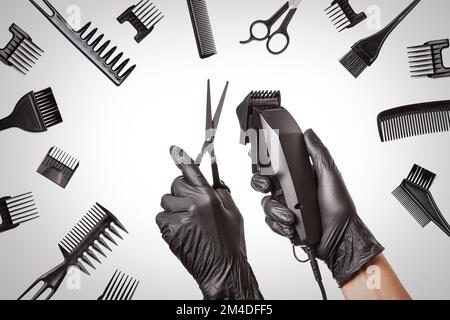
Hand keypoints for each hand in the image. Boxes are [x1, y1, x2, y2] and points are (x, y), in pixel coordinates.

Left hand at [156, 146, 262, 299]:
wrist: (222, 269)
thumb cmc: (229, 245)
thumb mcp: (234, 213)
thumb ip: (221, 194)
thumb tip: (212, 184)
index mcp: (208, 197)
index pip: (191, 171)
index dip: (182, 159)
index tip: (174, 150)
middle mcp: (191, 205)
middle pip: (175, 184)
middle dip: (183, 190)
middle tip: (192, 202)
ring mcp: (178, 218)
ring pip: (166, 201)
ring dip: (175, 206)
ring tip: (188, 219)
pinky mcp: (168, 231)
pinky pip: (161, 217)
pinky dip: (169, 220)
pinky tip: (182, 228)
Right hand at [251, 129, 383, 285]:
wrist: (340, 237)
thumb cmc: (339, 207)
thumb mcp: (330, 175)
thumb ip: (317, 153)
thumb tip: (308, 132)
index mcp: (298, 177)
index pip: (275, 164)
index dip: (263, 160)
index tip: (256, 157)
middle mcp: (289, 191)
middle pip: (262, 182)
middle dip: (260, 182)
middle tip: (268, 186)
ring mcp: (285, 207)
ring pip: (265, 203)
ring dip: (276, 210)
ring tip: (291, 216)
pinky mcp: (284, 224)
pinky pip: (270, 221)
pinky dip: (279, 224)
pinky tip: (291, 226)